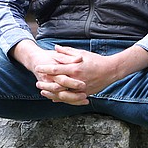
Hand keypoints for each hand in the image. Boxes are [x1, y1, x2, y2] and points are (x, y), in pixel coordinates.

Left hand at [12, 41, 147, 104]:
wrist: (110, 70)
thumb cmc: (95, 60)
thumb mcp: (81, 53)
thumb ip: (67, 52)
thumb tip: (55, 48)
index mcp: (75, 68)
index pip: (56, 69)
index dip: (45, 69)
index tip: (38, 68)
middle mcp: (76, 79)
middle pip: (56, 84)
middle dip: (45, 83)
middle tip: (37, 82)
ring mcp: (80, 88)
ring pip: (62, 94)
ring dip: (51, 93)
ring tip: (43, 91)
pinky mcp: (84, 94)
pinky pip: (70, 99)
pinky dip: (61, 99)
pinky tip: (54, 98)